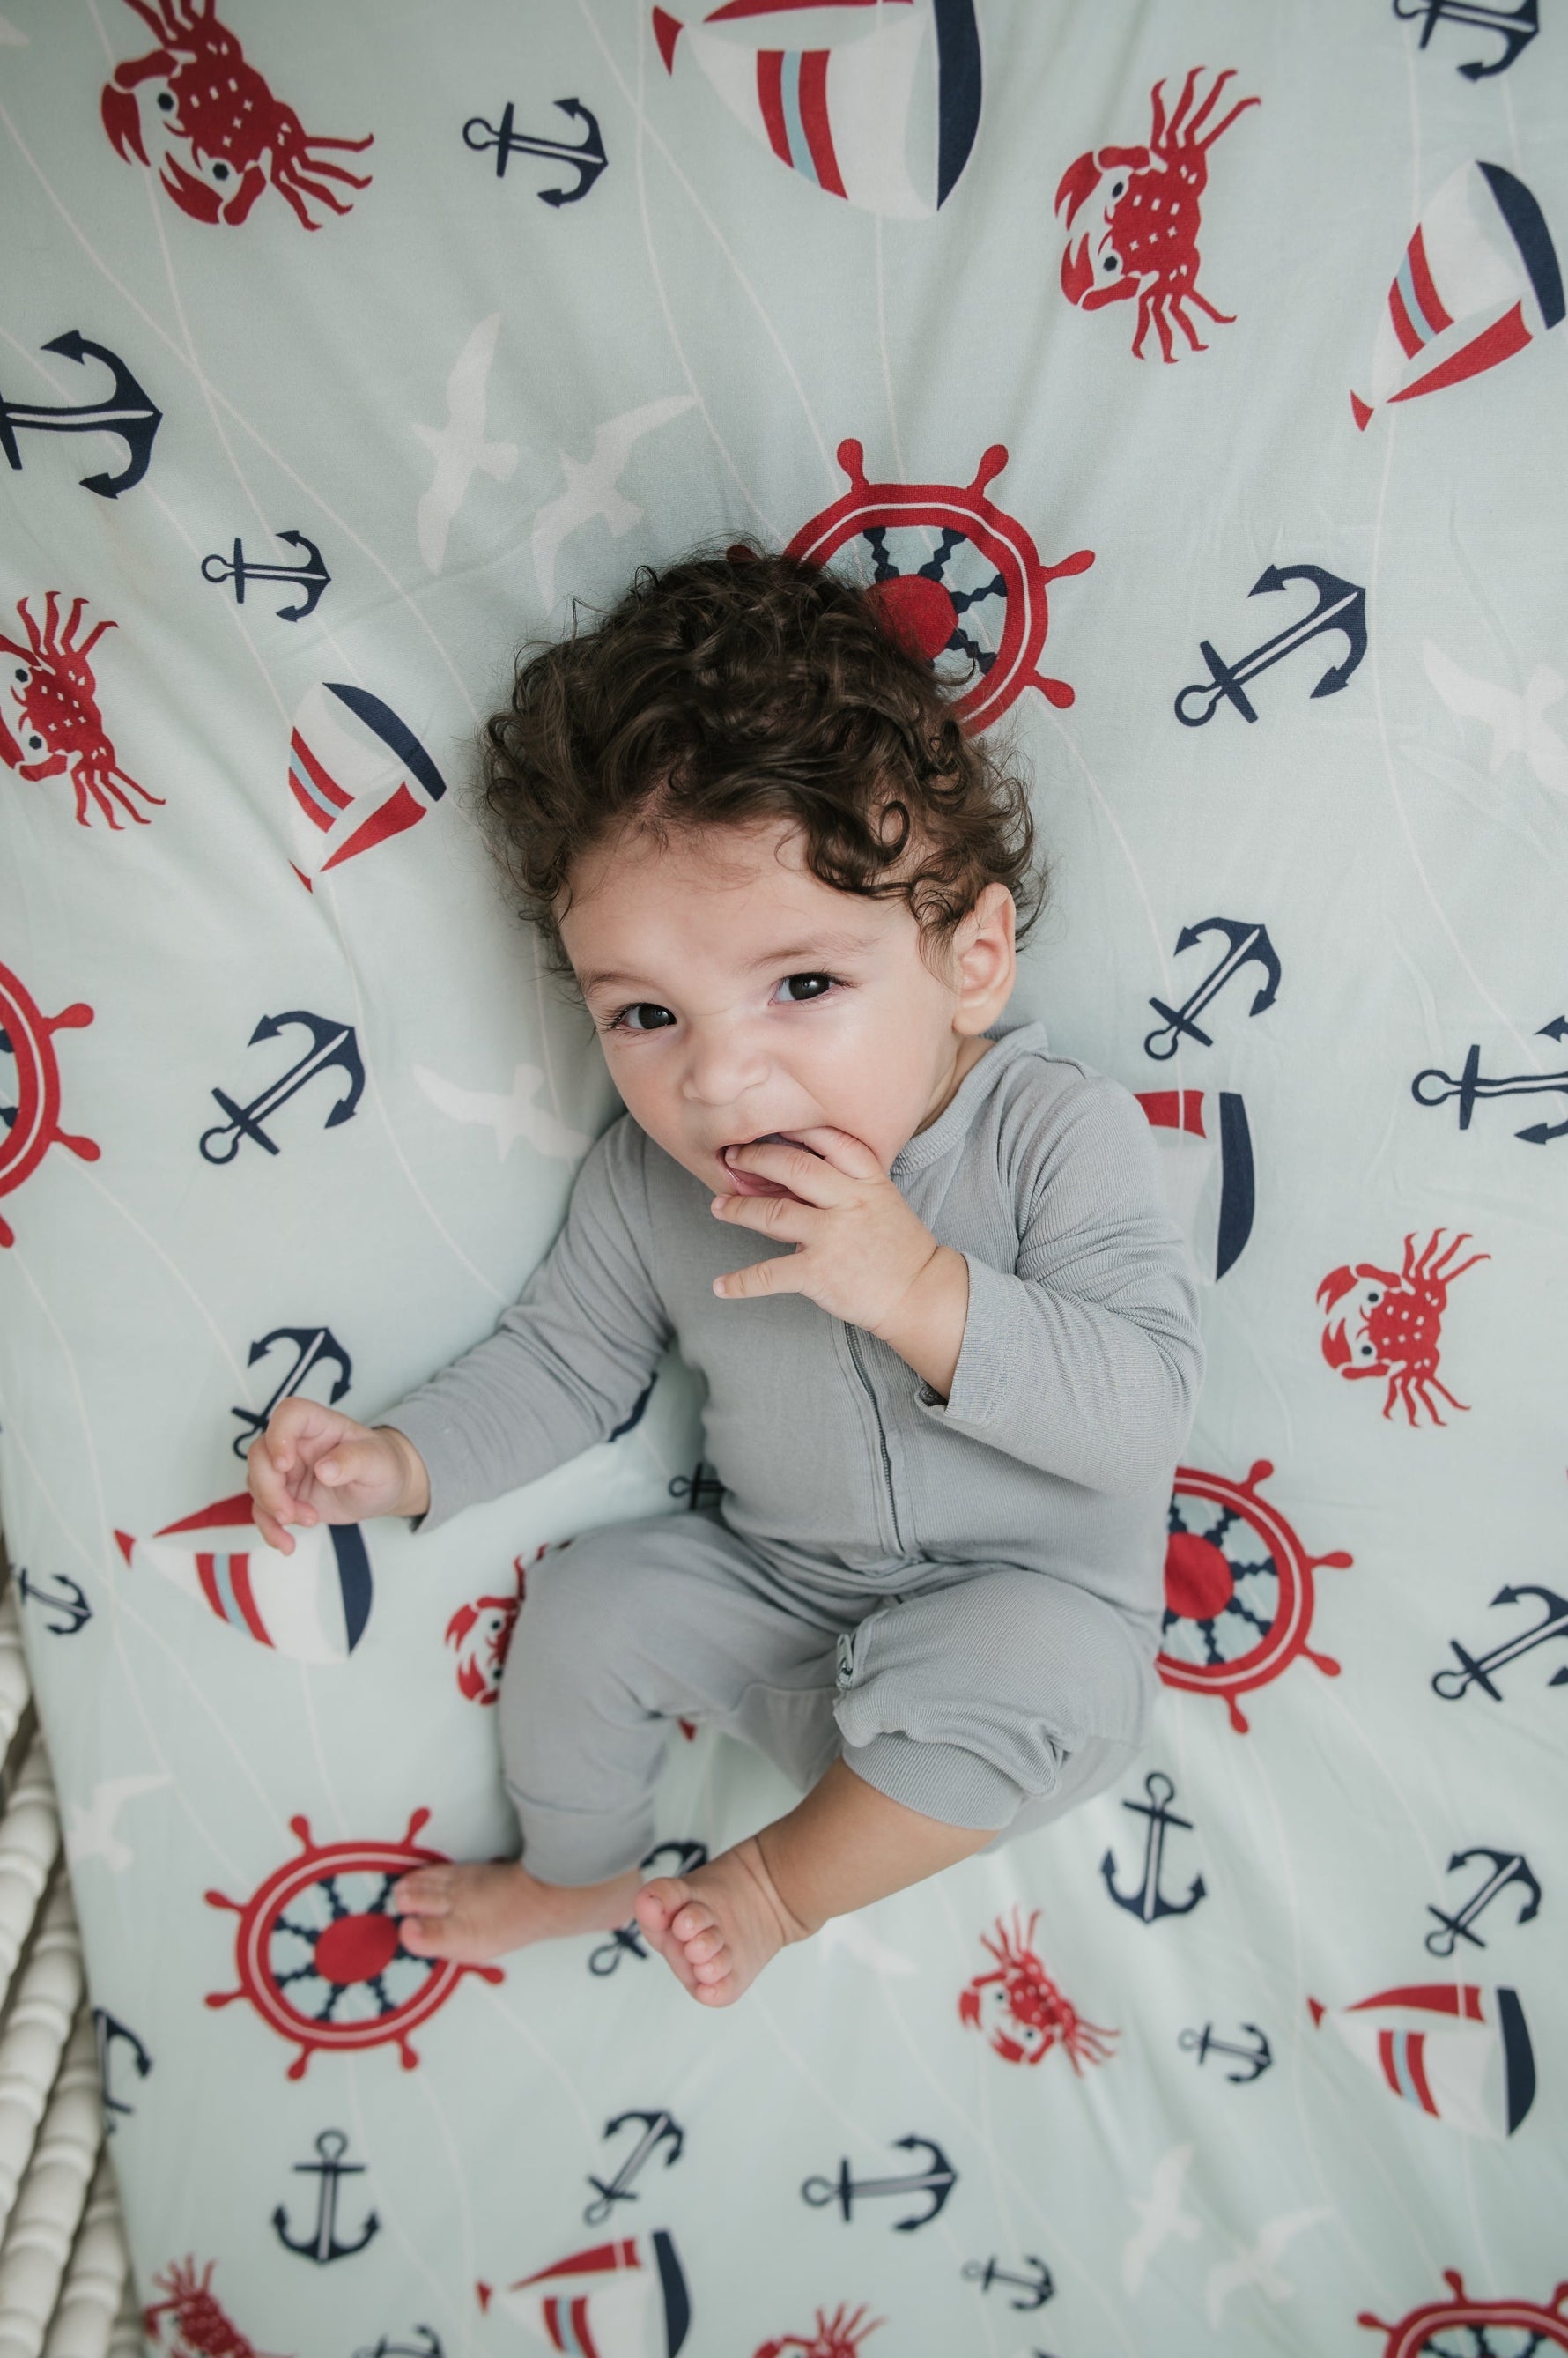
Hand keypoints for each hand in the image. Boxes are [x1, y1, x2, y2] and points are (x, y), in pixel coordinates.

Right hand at [247, 1398, 429, 1553]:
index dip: (279, 1435)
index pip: (289, 1414)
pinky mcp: (285, 1495)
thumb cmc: (383, 1466)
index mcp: (320, 1425)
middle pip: (261, 1453)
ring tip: (311, 1520)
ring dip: (273, 1510)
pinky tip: (287, 1544)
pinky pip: (263, 1510)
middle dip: (269, 1488)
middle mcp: (298, 1443)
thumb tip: (325, 1469)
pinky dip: (270, 1529)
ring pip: (257, 1483)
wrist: (383, 1490)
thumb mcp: (378, 1462)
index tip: (285, 1464)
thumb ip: (354, 1461)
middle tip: (289, 1513)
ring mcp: (288, 1470)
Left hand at [711, 1127, 942, 1335]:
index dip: (797, 1129)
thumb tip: (794, 1174)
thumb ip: (846, 1182)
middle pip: (793, 1167)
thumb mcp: (883, 1199)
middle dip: (756, 1158)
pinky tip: (720, 1286)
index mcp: (869, 1180)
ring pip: (773, 1212)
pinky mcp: (819, 1273)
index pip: (830, 1140)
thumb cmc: (898, 1246)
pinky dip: (740, 1281)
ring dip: (738, 1209)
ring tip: (717, 1207)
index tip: (770, 1126)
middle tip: (733, 1157)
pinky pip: (769, 1274)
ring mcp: (833, 1237)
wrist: (920, 1294)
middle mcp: (849, 1202)